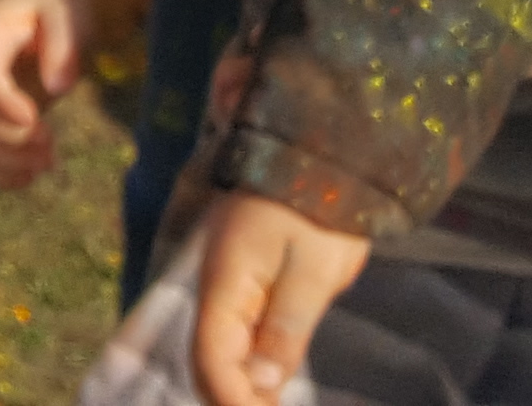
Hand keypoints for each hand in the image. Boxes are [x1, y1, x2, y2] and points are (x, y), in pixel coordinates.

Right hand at [0, 0, 87, 190]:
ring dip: (9, 160)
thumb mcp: (68, 14)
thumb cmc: (62, 11)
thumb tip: (56, 88)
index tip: (33, 121)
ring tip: (48, 164)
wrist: (55, 19)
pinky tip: (28, 179)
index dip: (1, 103)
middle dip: (12, 138)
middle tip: (51, 148)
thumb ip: (63, 43)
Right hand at [189, 192, 373, 405]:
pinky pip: (240, 336)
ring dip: (242, 387)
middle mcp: (218, 290)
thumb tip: (261, 385)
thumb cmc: (320, 209)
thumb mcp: (313, 271)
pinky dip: (252, 366)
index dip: (232, 402)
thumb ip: (286, 329)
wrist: (322, 150)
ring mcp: (231, 286)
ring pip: (223, 352)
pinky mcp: (250, 284)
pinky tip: (270, 387)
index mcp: (224, 286)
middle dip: (233, 399)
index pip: (210, 359)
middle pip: (209, 360)